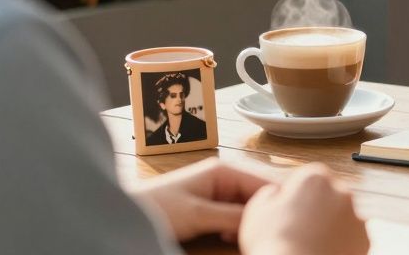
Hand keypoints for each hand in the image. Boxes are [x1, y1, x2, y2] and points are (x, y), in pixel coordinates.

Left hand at [128, 157, 272, 242]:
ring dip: (250, 220)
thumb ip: (233, 216)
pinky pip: (235, 213)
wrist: (123, 217)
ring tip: (249, 236)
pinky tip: (233, 238)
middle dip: (263, 211)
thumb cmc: (156, 209)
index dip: (277, 200)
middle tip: (266, 231)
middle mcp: (223, 176)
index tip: (285, 220)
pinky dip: (238, 226)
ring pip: (247, 205)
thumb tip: (265, 219)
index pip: (263, 181)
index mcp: (223, 169)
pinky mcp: (210, 205)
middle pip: (257, 193)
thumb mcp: (198, 215)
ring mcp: (217, 190)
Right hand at [239, 163, 367, 254]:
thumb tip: (275, 193)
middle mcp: (341, 191)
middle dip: (315, 208)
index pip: (307, 177)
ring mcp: (356, 215)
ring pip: (340, 216)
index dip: (295, 195)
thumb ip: (269, 194)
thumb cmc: (274, 244)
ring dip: (328, 225)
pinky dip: (339, 242)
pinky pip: (350, 236)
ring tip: (308, 244)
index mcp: (315, 178)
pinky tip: (321, 251)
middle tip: (296, 230)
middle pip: (327, 195)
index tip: (287, 212)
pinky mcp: (364, 238)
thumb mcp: (257, 211)